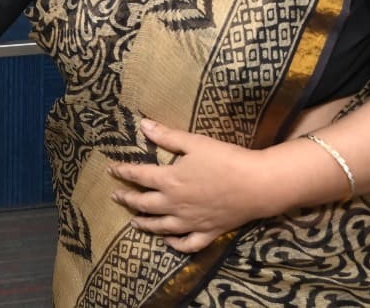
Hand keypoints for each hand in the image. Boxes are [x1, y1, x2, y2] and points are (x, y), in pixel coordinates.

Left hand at [109, 119, 281, 252]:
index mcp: (169, 181)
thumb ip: (167, 136)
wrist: (257, 185)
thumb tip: (143, 125)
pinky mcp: (208, 232)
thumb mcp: (194, 143)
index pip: (139, 176)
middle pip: (144, 204)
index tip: (111, 170)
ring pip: (161, 227)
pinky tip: (169, 242)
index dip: (123, 172)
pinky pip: (188, 244)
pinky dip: (176, 245)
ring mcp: (191, 222)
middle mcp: (175, 205)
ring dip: (145, 224)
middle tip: (115, 197)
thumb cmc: (225, 159)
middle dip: (127, 200)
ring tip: (134, 222)